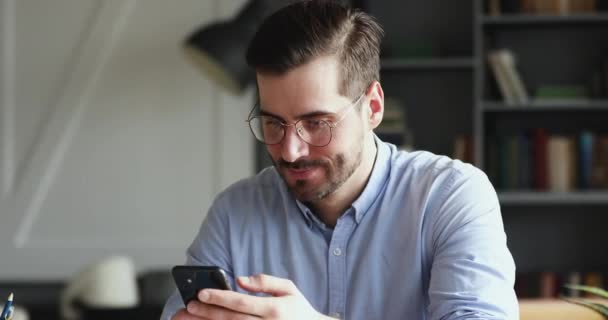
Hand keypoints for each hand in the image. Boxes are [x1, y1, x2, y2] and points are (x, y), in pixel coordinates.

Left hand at [172, 274, 333, 319]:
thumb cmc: (299, 310)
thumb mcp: (288, 288)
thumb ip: (265, 282)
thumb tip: (241, 280)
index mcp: (273, 309)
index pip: (240, 302)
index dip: (219, 297)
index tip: (202, 292)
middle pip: (230, 319)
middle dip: (207, 312)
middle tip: (190, 306)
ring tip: (192, 318)